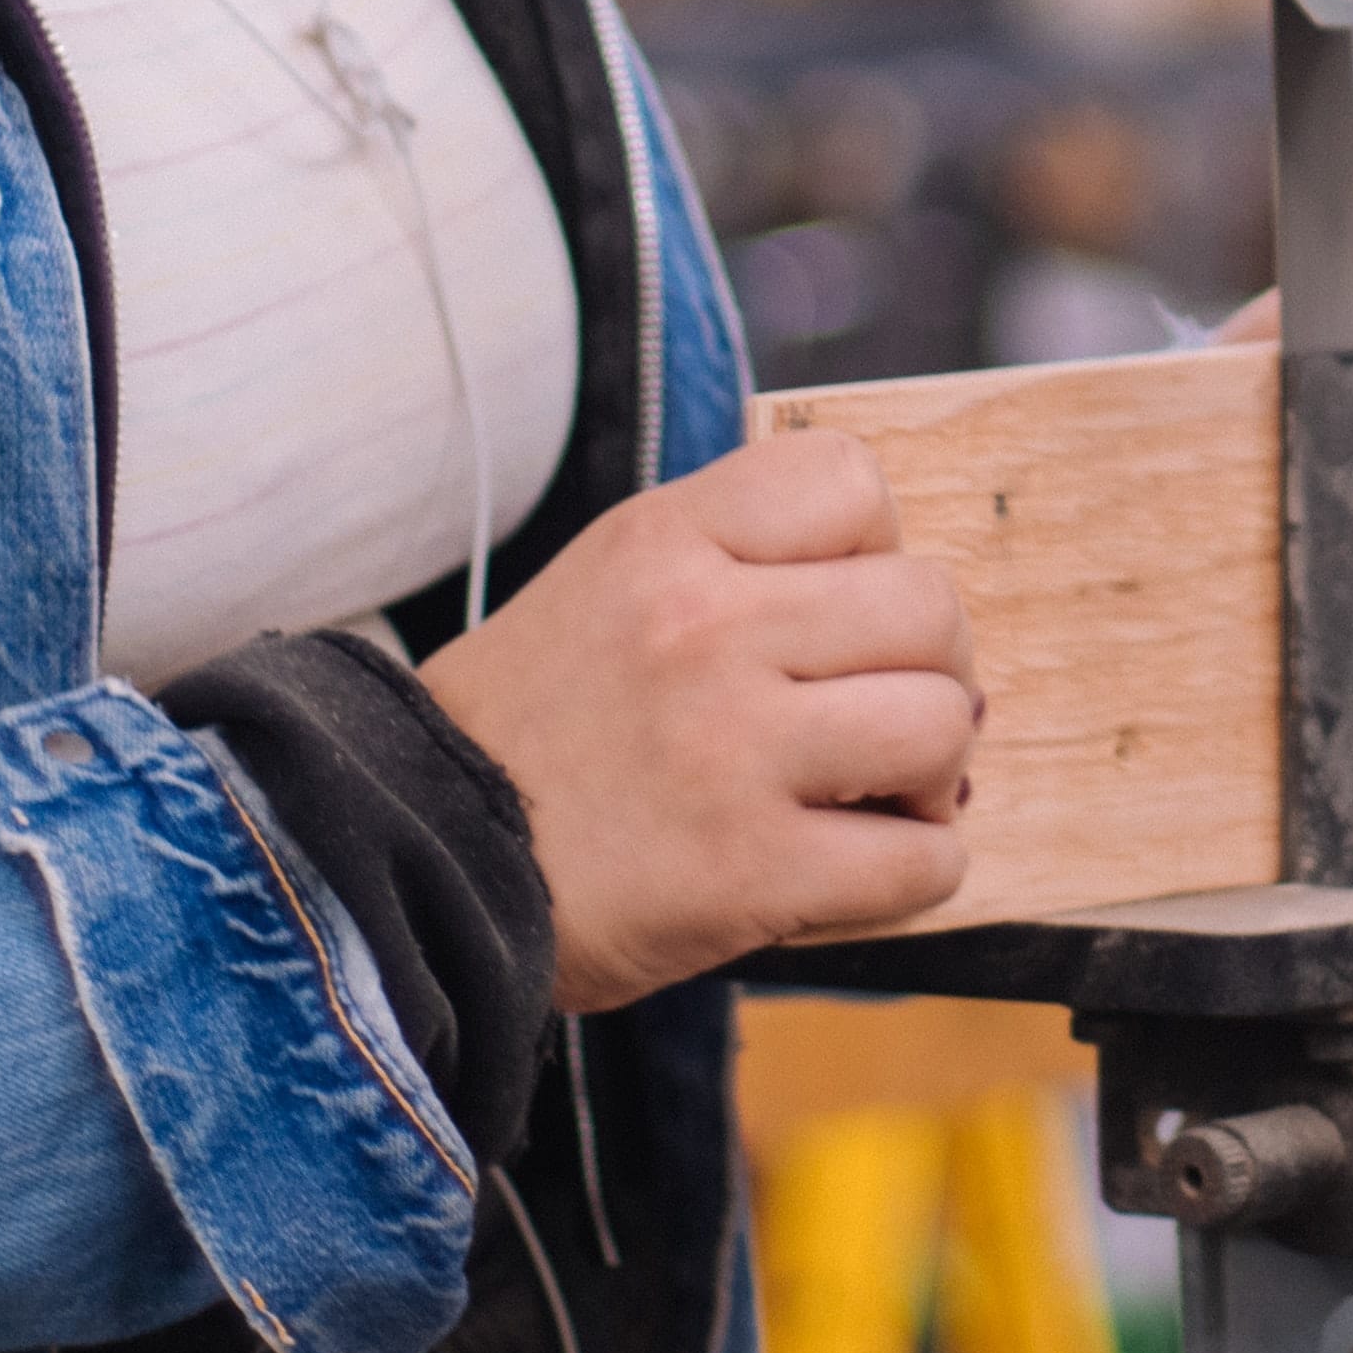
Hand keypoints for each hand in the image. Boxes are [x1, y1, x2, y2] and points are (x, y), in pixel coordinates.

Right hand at [418, 427, 977, 1010]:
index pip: (852, 479)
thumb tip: (911, 617)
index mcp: (663, 543)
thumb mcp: (607, 587)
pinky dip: (919, 867)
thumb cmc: (528, 734)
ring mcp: (729, 751)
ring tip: (881, 797)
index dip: (877, 550)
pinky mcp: (748, 873)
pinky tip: (860, 869)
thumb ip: (736, 567)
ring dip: (937, 773)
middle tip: (888, 720)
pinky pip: (921, 860)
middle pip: (928, 607)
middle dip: (935, 669)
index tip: (841, 615)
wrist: (410, 866)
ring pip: (943, 724)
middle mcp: (701, 630)